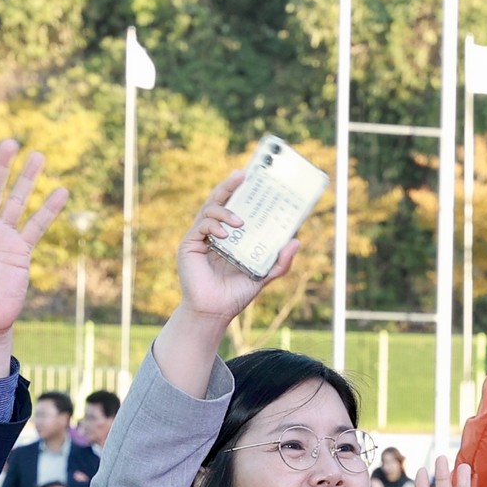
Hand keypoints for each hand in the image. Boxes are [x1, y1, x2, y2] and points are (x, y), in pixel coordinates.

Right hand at [174, 172, 293, 325]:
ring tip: (240, 222)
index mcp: (229, 237)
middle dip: (229, 185)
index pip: (234, 207)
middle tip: (242, 174)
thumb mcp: (263, 276)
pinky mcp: (190, 244)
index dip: (241, 192)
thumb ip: (280, 262)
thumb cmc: (235, 295)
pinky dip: (214, 225)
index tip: (253, 178)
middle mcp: (214, 233)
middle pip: (219, 200)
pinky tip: (225, 234)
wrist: (214, 312)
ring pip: (209, 209)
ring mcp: (200, 237)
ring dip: (225, 210)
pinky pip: (201, 225)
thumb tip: (296, 240)